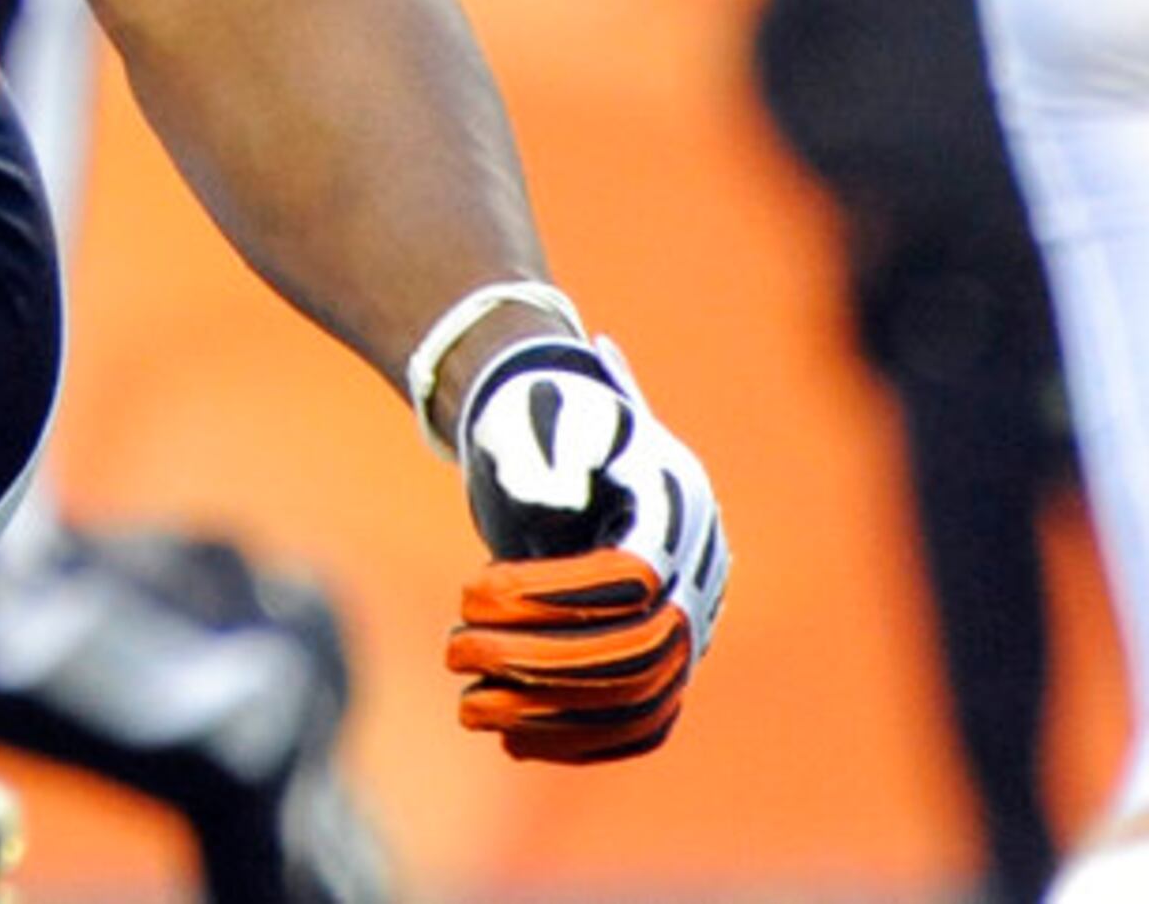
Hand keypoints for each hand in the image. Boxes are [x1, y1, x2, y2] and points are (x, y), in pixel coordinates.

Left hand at [444, 332, 727, 761]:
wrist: (550, 432)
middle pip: (643, 648)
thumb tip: (554, 495)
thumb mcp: (527, 413)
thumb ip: (541, 445)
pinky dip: (583, 739)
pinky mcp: (666, 652)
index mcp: (673, 500)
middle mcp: (697, 565)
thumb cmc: (531, 416)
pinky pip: (644, 719)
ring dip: (554, 713)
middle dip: (542, 661)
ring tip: (468, 706)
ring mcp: (690, 614)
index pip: (632, 577)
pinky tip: (513, 740)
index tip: (474, 588)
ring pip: (645, 695)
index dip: (550, 596)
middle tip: (454, 650)